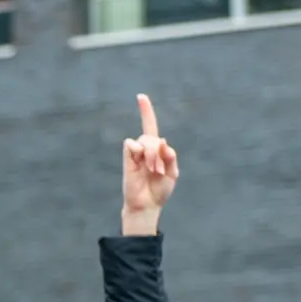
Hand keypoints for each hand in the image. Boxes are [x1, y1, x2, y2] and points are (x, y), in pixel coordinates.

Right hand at [121, 95, 178, 235]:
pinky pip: (131, 144)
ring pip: (145, 139)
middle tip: (159, 170)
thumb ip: (171, 157)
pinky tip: (143, 165)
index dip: (146, 112)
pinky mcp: (127, 159)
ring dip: (152, 155)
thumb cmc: (159, 190)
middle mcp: (145, 149)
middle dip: (159, 151)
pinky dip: (140, 152)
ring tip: (153, 170)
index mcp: (157, 150)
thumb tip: (162, 142)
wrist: (148, 204)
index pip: (151, 126)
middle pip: (152, 135)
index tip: (140, 97)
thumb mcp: (173, 173)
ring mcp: (135, 154)